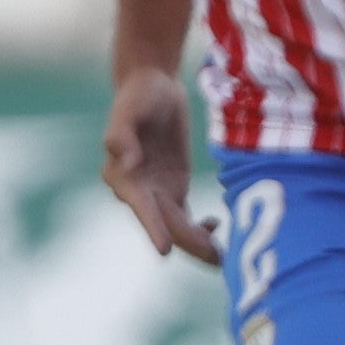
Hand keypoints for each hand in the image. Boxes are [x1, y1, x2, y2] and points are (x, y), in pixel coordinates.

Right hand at [102, 66, 220, 263]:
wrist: (153, 86)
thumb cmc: (138, 95)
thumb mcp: (129, 107)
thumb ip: (122, 133)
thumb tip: (126, 161)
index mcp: (123, 176)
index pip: (140, 206)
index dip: (152, 227)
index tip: (164, 249)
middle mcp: (138, 191)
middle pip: (164, 224)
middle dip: (187, 243)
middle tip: (214, 259)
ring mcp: (156, 193)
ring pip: (177, 227)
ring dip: (197, 244)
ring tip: (222, 258)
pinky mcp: (173, 189)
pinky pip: (186, 218)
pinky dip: (200, 229)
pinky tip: (216, 227)